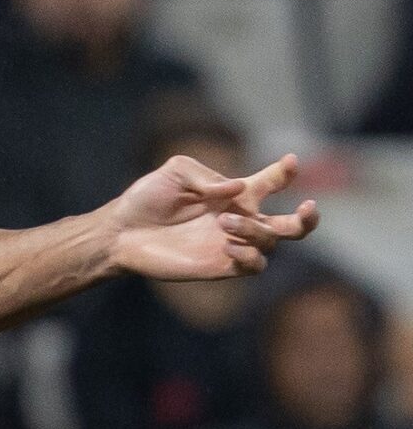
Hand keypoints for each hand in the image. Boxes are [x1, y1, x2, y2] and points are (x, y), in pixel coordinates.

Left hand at [111, 153, 317, 282]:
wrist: (121, 232)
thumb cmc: (146, 198)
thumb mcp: (175, 171)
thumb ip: (208, 176)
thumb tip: (238, 190)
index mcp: (232, 194)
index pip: (271, 183)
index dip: (286, 173)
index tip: (291, 162)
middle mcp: (238, 219)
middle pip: (291, 225)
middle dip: (308, 218)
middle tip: (308, 206)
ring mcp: (232, 244)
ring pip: (272, 241)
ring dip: (256, 230)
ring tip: (225, 222)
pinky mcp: (220, 266)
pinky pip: (255, 266)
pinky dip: (250, 255)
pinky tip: (228, 245)